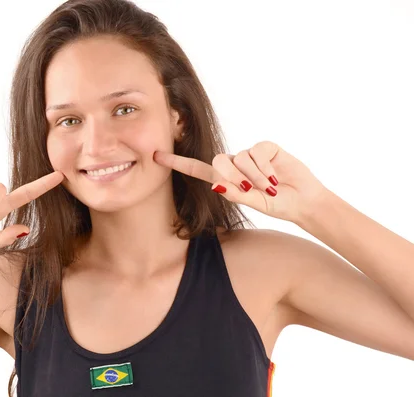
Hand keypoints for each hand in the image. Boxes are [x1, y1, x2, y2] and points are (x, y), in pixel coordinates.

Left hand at [153, 141, 327, 223]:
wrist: (303, 201)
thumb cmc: (276, 204)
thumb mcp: (253, 202)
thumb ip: (235, 193)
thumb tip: (215, 184)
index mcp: (226, 178)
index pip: (198, 169)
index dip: (177, 163)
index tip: (156, 156)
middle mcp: (235, 163)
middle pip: (221, 163)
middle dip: (237, 180)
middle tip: (255, 191)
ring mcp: (250, 154)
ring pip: (240, 159)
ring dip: (255, 178)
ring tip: (270, 187)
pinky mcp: (266, 147)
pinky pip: (256, 153)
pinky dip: (265, 169)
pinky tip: (276, 177)